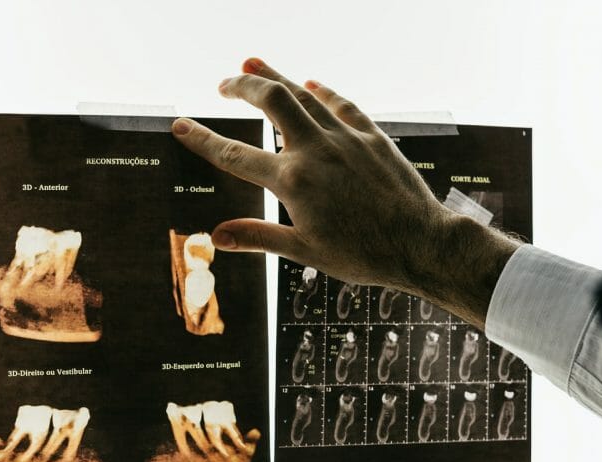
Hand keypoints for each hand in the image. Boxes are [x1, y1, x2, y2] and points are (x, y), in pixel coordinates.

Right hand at [171, 58, 518, 328]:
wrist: (422, 244)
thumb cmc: (365, 256)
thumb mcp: (306, 252)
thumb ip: (259, 237)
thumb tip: (215, 236)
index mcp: (293, 182)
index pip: (234, 154)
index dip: (202, 138)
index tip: (179, 124)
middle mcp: (316, 151)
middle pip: (270, 101)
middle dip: (241, 85)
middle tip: (223, 83)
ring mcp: (346, 139)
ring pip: (304, 94)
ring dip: (276, 77)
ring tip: (252, 65)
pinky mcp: (373, 137)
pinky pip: (343, 105)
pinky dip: (324, 92)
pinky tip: (313, 84)